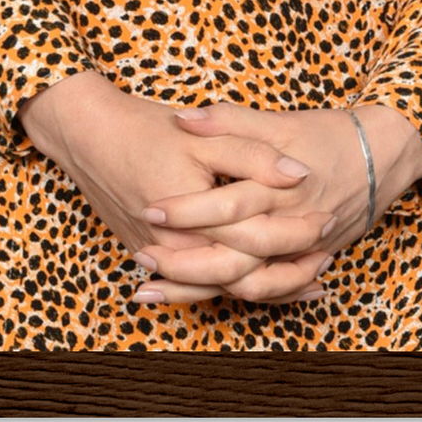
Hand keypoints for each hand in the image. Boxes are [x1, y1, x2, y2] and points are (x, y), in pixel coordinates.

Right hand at [17, 73, 315, 304]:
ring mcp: (161, 258)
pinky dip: (231, 285)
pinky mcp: (152, 256)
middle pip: (242, 278)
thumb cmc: (146, 132)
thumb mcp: (206, 136)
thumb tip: (299, 175)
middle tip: (328, 256)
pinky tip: (258, 279)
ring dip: (266, 287)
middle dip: (289, 272)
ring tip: (310, 281)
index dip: (297, 237)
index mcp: (193, 222)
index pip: (256, 244)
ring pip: (221, 289)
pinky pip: (198, 284)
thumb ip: (254, 158)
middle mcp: (175, 251)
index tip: (332, 222)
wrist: (88, 136)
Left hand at [129, 102, 421, 305]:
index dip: (186, 210)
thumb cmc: (330, 133)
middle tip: (141, 255)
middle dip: (182, 262)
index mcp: (282, 189)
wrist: (384, 157)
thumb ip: (231, 121)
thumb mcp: (282, 121)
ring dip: (197, 290)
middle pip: (232, 258)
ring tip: (153, 288)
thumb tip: (184, 117)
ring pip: (246, 284)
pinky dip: (233, 298)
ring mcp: (300, 251)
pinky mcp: (306, 263)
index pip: (227, 206)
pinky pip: (268, 292)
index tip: (150, 208)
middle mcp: (291, 226)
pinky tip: (199, 299)